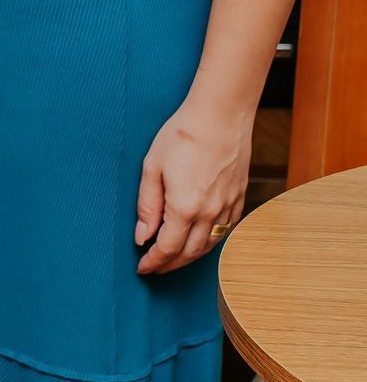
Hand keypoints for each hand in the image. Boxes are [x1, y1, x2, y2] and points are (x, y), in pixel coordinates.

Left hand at [134, 98, 251, 275]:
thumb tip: (142, 237)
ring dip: (190, 257)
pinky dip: (210, 242)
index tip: (143, 268)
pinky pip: (225, 230)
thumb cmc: (183, 135)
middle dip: (170, 264)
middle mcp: (210, 213)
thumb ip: (147, 206)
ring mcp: (228, 206)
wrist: (221, 114)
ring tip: (174, 258)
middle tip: (155, 268)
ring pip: (209, 246)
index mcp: (185, 208)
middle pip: (189, 253)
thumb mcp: (152, 168)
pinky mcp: (239, 197)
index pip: (167, 249)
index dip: (153, 262)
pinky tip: (200, 240)